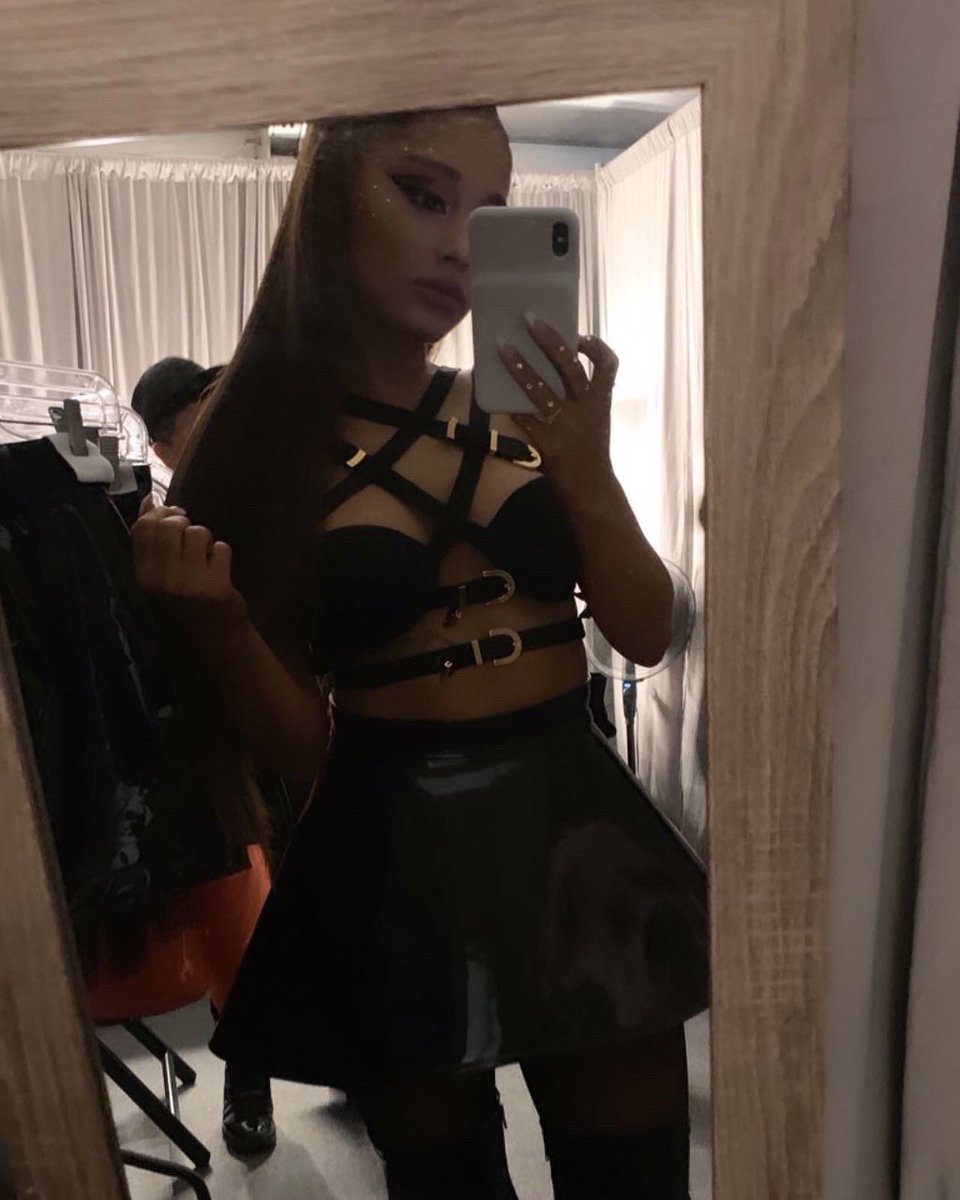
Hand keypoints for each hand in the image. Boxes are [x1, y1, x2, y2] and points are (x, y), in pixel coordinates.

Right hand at [131, 494, 244, 615]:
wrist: (212, 647)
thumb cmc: (181, 609)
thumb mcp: (156, 579)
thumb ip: (149, 541)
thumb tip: (149, 499)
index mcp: (141, 576)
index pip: (142, 528)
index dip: (158, 514)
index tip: (169, 516)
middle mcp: (161, 578)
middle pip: (170, 526)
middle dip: (182, 523)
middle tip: (188, 537)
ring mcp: (189, 582)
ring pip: (198, 533)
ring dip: (204, 539)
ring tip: (203, 557)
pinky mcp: (216, 585)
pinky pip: (221, 548)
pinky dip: (222, 555)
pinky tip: (217, 570)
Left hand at [497, 314, 618, 500]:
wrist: (590, 487)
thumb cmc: (590, 447)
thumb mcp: (596, 418)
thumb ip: (581, 396)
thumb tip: (552, 366)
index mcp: (600, 401)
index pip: (608, 365)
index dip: (595, 347)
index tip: (580, 336)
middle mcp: (585, 408)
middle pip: (569, 367)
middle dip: (550, 340)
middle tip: (530, 319)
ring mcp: (565, 425)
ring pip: (541, 389)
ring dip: (520, 366)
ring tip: (503, 346)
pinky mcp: (546, 441)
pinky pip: (524, 417)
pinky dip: (510, 405)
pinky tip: (496, 395)